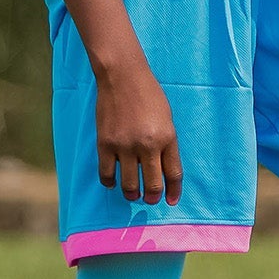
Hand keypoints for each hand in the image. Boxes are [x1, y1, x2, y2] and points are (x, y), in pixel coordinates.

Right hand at [93, 52, 182, 204]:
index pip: (173, 173)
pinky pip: (106, 173)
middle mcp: (147, 145)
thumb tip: (161, 168)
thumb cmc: (149, 95)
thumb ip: (165, 143)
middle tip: (150, 200)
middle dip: (152, 197)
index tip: (171, 201)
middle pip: (152, 184)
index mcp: (167, 137)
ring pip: (129, 184)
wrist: (123, 77)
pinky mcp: (105, 144)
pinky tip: (112, 182)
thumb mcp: (166, 119)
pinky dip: (109, 182)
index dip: (173, 191)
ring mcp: (125, 146)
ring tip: (132, 195)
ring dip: (131, 194)